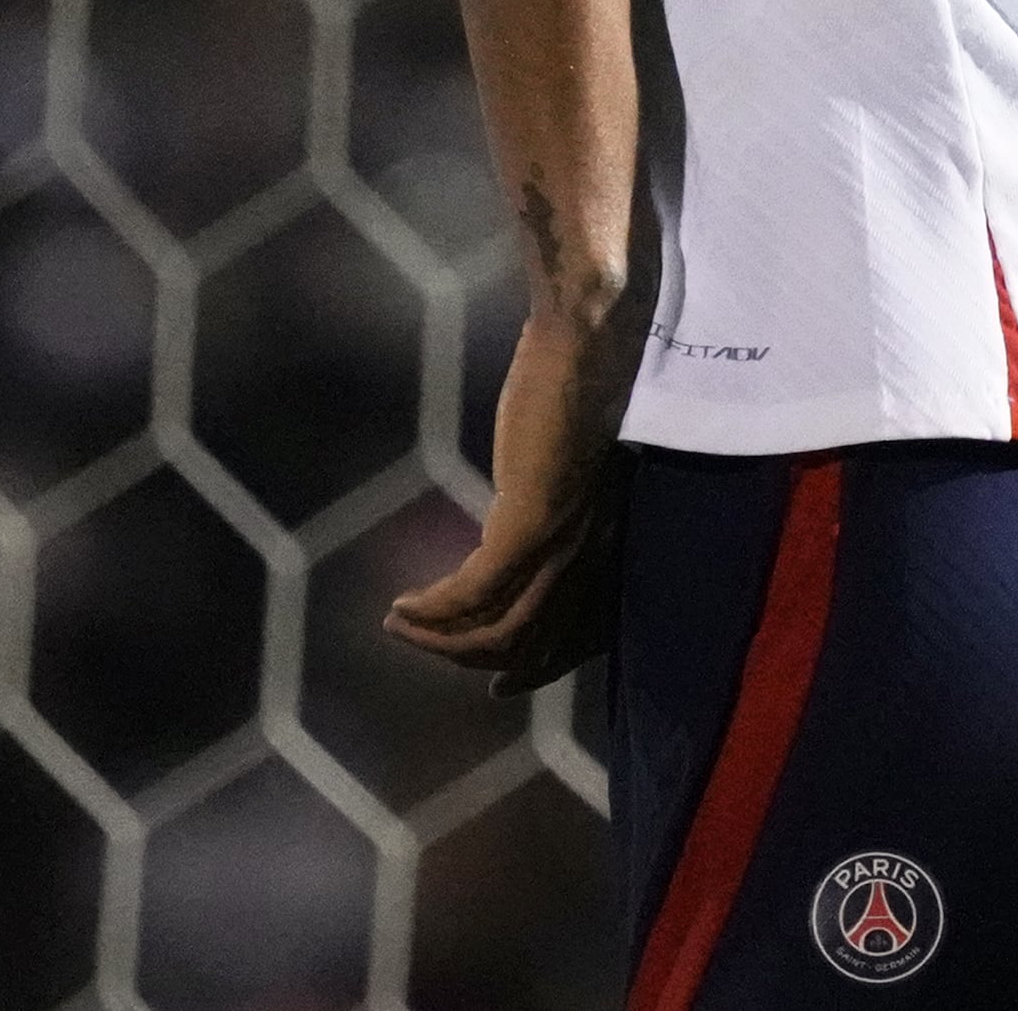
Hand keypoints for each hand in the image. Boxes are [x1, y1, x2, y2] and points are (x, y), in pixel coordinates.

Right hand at [385, 293, 638, 690]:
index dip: (540, 668)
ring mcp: (569, 538)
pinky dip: (435, 609)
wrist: (592, 331)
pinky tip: (404, 605)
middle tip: (422, 645)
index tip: (501, 687)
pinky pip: (477, 592)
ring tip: (400, 625)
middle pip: (539, 642)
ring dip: (443, 640)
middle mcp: (601, 550)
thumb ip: (557, 497)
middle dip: (476, 660)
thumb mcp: (571, 455)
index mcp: (617, 538)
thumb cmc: (584, 379)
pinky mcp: (535, 518)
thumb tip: (523, 518)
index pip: (585, 634)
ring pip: (504, 631)